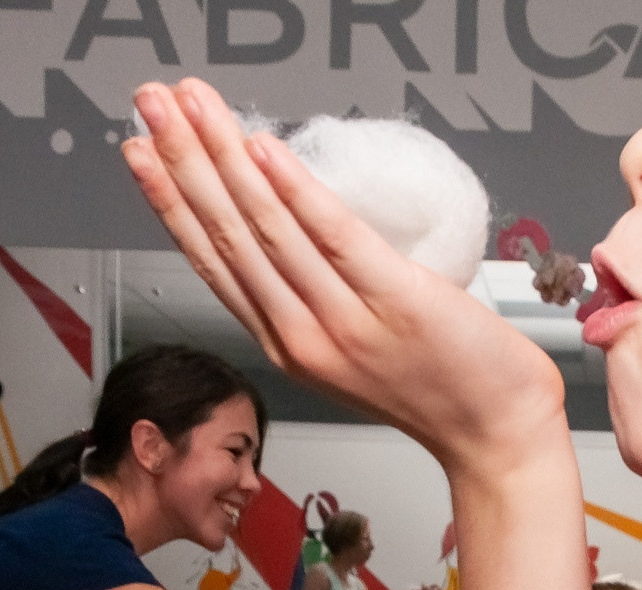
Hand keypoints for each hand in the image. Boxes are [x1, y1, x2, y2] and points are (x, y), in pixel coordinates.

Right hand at [121, 80, 565, 470]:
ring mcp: (345, 321)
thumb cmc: (442, 389)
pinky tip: (264, 151)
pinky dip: (294, 189)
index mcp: (289, 344)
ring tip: (191, 108)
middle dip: (182, 160)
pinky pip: (334, 235)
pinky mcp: (394, 300)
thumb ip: (318, 300)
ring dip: (222, 158)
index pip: (214, 263)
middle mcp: (303, 336)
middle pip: (227, 237)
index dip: (171, 202)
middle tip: (151, 104)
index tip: (143, 154)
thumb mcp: (356, 351)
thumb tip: (298, 230)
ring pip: (266, 229)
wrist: (497, 434)